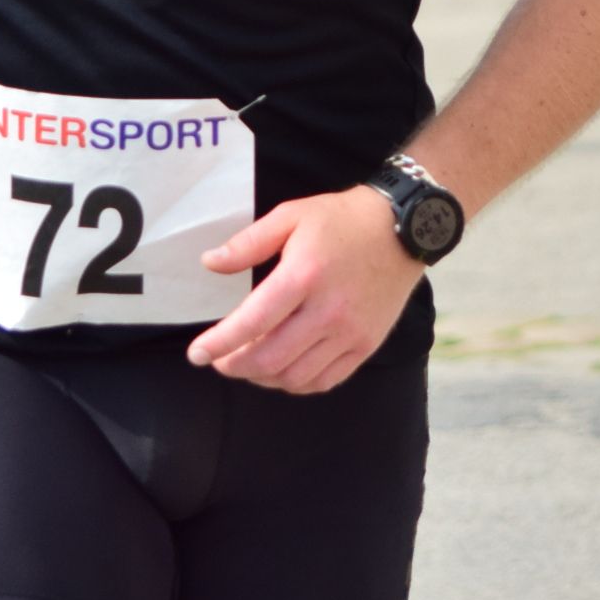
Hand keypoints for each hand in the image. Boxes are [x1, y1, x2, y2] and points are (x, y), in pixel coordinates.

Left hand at [186, 187, 425, 393]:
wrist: (403, 229)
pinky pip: (325, 381)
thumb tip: (209, 263)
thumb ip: (247, 243)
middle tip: (218, 360)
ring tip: (247, 364)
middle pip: (270, 359)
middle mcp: (328, 311)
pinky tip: (281, 371)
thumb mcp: (290, 216)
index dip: (219, 344)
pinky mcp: (366, 345)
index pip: (252, 322)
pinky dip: (295, 383)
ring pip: (295, 376)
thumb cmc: (341, 220)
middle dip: (234, 366)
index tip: (196, 354)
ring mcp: (350, 332)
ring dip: (262, 378)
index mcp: (304, 276)